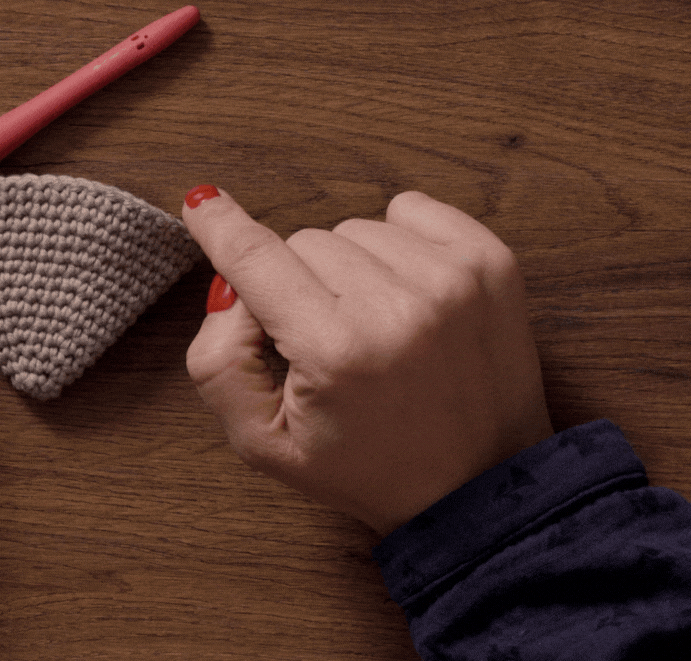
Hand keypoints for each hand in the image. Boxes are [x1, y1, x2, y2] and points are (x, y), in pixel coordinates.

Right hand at [182, 187, 552, 534]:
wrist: (480, 489)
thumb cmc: (370, 468)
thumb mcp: (264, 445)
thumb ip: (219, 364)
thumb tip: (227, 285)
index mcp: (337, 351)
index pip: (256, 258)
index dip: (219, 226)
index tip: (200, 202)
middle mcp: (398, 306)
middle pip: (302, 242)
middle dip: (298, 285)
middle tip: (325, 341)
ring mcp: (451, 278)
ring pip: (354, 228)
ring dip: (352, 268)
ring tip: (375, 326)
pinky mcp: (490, 262)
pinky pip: (411, 210)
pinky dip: (399, 240)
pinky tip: (407, 291)